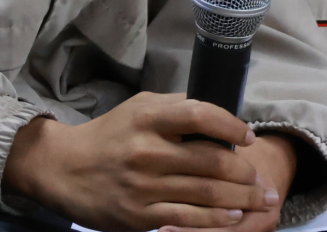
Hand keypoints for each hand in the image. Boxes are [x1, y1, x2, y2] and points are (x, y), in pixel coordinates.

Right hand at [2, 92, 273, 229]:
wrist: (65, 169)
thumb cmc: (109, 136)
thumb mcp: (137, 109)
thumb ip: (174, 108)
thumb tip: (218, 111)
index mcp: (148, 118)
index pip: (200, 114)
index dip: (231, 125)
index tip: (248, 136)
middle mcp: (147, 150)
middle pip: (211, 160)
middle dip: (245, 172)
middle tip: (261, 178)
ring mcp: (144, 185)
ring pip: (206, 192)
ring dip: (240, 197)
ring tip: (259, 198)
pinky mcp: (140, 215)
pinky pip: (188, 219)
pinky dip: (216, 219)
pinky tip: (233, 216)